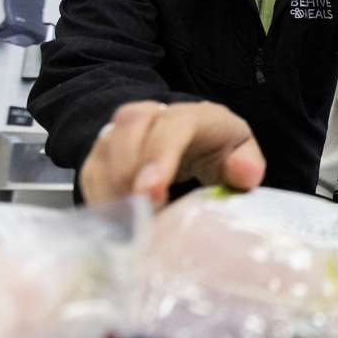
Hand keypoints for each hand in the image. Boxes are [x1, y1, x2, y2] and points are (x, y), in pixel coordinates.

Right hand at [80, 101, 265, 205]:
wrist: (191, 142)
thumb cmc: (217, 150)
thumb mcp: (239, 154)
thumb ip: (247, 164)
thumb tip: (246, 173)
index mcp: (195, 116)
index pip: (173, 126)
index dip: (159, 157)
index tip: (151, 190)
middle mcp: (154, 115)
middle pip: (130, 132)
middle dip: (129, 174)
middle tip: (137, 213)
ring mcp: (124, 131)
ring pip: (105, 150)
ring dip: (114, 189)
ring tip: (129, 222)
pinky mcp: (103, 153)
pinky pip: (91, 172)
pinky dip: (101, 198)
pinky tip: (117, 221)